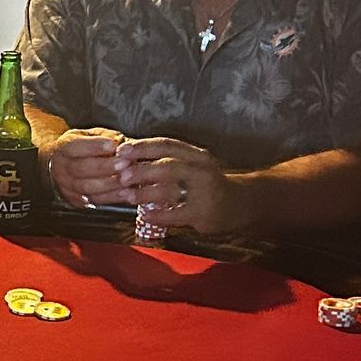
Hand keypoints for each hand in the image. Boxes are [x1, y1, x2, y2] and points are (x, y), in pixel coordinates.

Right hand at [47, 129, 128, 209]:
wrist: (66, 164)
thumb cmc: (83, 147)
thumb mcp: (93, 135)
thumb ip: (107, 137)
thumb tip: (122, 144)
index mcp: (64, 147)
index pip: (75, 146)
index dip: (94, 146)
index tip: (112, 145)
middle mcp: (61, 167)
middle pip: (81, 169)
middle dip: (105, 167)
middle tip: (124, 163)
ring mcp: (66, 185)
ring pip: (86, 188)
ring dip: (110, 184)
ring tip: (127, 178)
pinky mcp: (75, 200)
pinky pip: (93, 201)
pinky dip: (111, 197)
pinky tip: (125, 192)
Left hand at [115, 138, 237, 233]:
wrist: (240, 203)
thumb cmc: (207, 183)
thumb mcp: (193, 165)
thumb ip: (168, 161)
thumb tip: (130, 159)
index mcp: (196, 155)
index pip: (167, 145)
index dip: (142, 147)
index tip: (121, 151)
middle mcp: (202, 169)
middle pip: (168, 166)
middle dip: (141, 169)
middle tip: (121, 174)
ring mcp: (204, 192)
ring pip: (171, 190)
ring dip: (145, 193)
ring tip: (127, 196)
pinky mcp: (203, 213)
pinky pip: (176, 214)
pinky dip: (158, 215)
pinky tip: (144, 215)